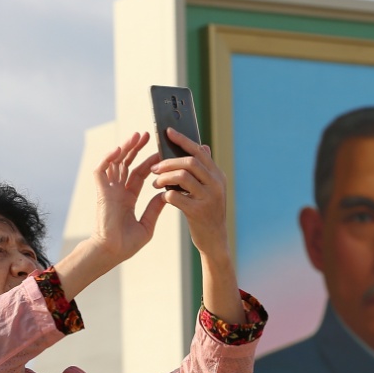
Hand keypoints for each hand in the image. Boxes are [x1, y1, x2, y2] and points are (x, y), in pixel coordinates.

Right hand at [91, 131, 167, 263]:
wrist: (112, 253)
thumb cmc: (127, 244)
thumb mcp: (147, 224)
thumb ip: (155, 208)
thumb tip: (167, 194)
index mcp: (127, 198)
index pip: (139, 174)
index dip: (149, 162)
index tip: (161, 152)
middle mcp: (117, 191)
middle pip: (127, 164)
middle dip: (137, 149)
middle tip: (148, 135)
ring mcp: (108, 191)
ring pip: (115, 163)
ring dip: (125, 149)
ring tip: (137, 136)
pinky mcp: (101, 193)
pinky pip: (101, 171)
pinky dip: (108, 159)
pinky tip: (118, 150)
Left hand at [151, 128, 230, 258]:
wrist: (214, 240)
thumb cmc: (208, 212)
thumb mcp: (211, 189)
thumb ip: (205, 170)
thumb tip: (203, 146)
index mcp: (218, 176)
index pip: (200, 152)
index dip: (183, 140)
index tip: (168, 132)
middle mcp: (216, 184)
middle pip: (190, 162)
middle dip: (168, 162)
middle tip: (155, 167)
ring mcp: (209, 198)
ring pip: (182, 177)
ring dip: (164, 177)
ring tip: (155, 182)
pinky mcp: (198, 212)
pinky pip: (175, 197)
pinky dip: (165, 194)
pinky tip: (162, 197)